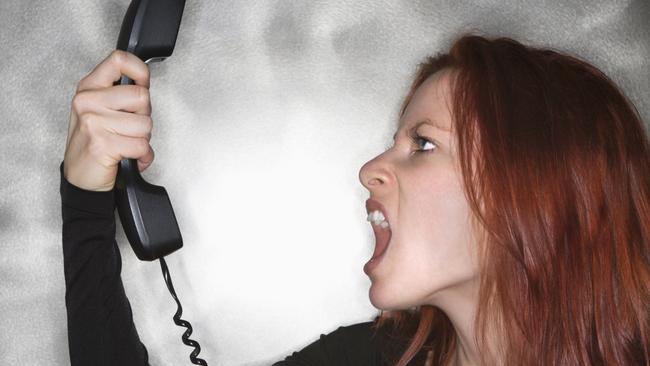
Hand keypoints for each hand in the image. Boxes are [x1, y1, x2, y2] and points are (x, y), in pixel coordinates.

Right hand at [63, 50, 154, 191]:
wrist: (80, 177)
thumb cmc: (94, 143)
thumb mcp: (100, 110)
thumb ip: (120, 94)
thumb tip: (144, 82)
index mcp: (89, 88)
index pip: (119, 60)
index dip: (140, 71)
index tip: (143, 84)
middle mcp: (88, 101)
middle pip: (141, 96)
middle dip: (144, 117)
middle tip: (130, 128)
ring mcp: (93, 122)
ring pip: (145, 124)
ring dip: (143, 139)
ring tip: (126, 143)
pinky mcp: (102, 144)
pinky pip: (141, 146)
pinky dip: (142, 156)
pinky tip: (128, 157)